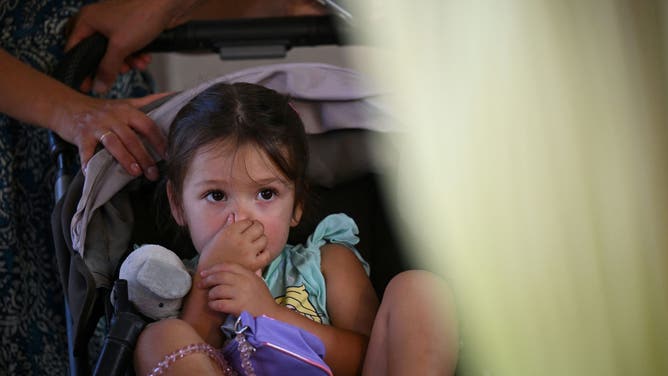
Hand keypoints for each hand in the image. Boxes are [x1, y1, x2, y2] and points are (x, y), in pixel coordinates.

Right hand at [51, 93, 167, 179]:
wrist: (66, 106)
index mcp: (127, 110)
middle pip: (132, 137)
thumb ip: (149, 102)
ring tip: (135, 173)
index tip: (168, 155)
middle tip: (154, 174)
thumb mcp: (125, 103)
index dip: (159, 141)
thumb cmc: (101, 109)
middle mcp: (113, 117)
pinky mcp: (81, 135)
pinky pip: (86, 151)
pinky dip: (88, 162)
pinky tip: (93, 173)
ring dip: (125, 159)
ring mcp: (96, 126)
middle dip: (145, 156)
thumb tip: (174, 96)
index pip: (147, 125)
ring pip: (113, 143)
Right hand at [65, 0, 187, 92]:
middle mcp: (98, 20)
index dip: (81, 67)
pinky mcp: (130, 27)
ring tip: (137, 64)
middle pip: (97, 52)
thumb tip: (98, 85)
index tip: (86, 84)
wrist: (168, 5)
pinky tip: (144, 58)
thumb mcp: (120, 47)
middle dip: (111, 65)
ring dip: (127, 62)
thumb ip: (107, 68)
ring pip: (115, 51)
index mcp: (87, 20)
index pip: (75, 47)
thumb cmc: (141, 16)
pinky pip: (127, 46)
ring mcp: (115, 23)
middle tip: (120, 72)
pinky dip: (135, 54)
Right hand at [198, 217, 270, 272]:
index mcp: (230, 231)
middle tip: (254, 235)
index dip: (248, 224)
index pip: (248, 221)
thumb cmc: (210, 257)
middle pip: (259, 227)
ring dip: (261, 241)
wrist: (210, 276)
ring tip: (256, 245)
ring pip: (264, 239)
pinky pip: (266, 254)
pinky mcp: (253, 264)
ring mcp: (248, 252)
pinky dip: (265, 253)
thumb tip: (233, 215)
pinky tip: (259, 254)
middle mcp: (240, 240)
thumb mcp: (216, 238)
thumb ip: (227, 226)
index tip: (246, 229)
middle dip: (258, 229)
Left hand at [199, 263, 277, 316]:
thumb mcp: (256, 281)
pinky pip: (219, 303)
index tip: (204, 273)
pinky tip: (213, 305)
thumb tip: (222, 271)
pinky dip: (213, 304)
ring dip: (211, 294)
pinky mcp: (238, 307)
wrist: (271, 315)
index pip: (227, 266)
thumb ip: (243, 274)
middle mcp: (244, 282)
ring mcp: (241, 294)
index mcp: (248, 274)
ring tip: (211, 297)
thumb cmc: (262, 299)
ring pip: (218, 290)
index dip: (213, 268)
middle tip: (201, 284)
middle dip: (208, 280)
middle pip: (220, 276)